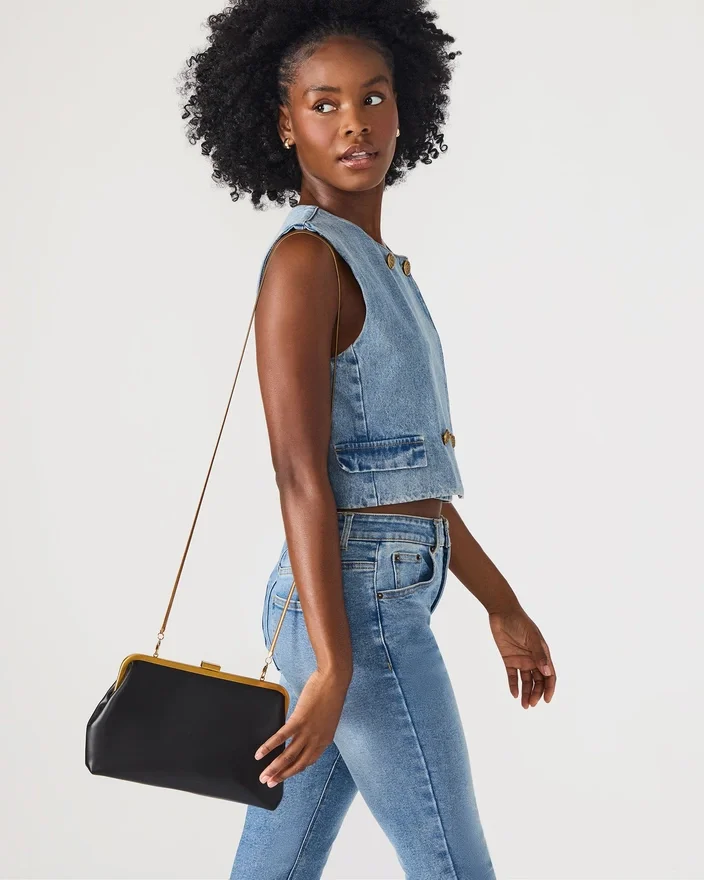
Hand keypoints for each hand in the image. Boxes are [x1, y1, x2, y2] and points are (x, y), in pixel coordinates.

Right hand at [254, 668, 349, 786]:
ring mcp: (308, 731)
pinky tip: (260, 754)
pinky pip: (281, 737)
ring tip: (263, 776)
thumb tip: (307, 731)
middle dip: (282, 775)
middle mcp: (317, 740)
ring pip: (288, 755)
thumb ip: (318, 728)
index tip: (285, 775)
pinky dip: (269, 747)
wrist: (334, 680)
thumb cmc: (331, 694)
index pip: (308, 761)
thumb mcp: (327, 717)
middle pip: (297, 764)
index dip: (295, 770)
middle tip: (270, 783)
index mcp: (325, 740)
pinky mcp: (299, 720)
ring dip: (274, 768)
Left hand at [488, 605, 556, 707]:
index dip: (550, 688)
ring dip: (525, 692)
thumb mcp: (531, 637)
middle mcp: (533, 659)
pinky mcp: (509, 659)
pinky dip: (513, 685)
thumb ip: (539, 654)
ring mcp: (521, 660)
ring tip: (524, 705)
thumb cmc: (520, 622)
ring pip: (525, 681)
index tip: (547, 700)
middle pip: (538, 681)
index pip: (549, 675)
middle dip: (536, 693)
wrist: (502, 612)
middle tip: (531, 704)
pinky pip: (512, 675)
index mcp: (542, 654)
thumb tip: (548, 673)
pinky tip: (514, 694)